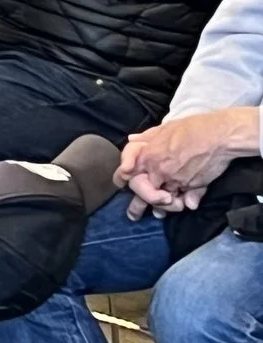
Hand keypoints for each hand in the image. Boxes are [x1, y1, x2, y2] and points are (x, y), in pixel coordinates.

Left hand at [119, 107, 258, 212]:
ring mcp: (174, 180)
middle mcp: (157, 171)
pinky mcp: (191, 187)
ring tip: (158, 215)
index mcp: (146, 156)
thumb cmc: (192, 128)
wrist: (219, 135)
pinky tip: (181, 207)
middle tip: (133, 215)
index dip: (123, 180)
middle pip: (142, 192)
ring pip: (162, 200)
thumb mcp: (164, 128)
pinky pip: (183, 201)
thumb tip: (132, 139)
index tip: (123, 186)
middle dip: (138, 205)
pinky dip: (181, 205)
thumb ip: (146, 137)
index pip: (125, 174)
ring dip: (161, 208)